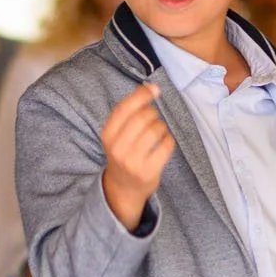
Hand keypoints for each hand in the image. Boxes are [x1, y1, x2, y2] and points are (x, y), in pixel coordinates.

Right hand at [100, 83, 174, 231]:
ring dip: (161, 127)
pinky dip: (168, 140)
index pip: (125, 108)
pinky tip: (163, 144)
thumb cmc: (123, 154)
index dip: (142, 95)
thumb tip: (151, 88)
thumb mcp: (116, 135)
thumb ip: (129, 113)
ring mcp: (133, 161)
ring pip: (156, 129)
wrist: (123, 188)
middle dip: (153, 113)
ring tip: (157, 134)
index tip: (154, 88)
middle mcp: (118, 148)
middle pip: (143, 117)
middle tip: (153, 120)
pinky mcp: (149, 171)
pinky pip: (166, 145)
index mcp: (107, 135)